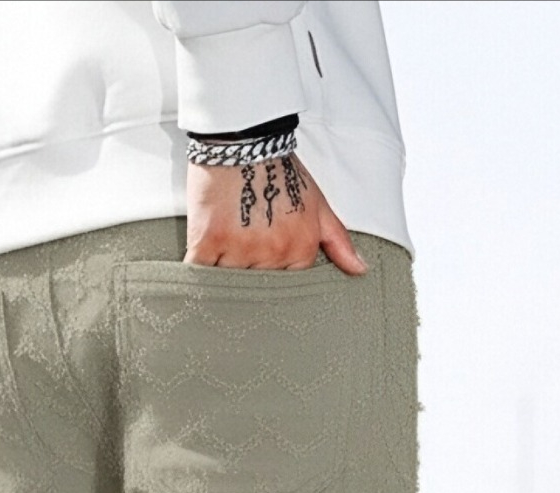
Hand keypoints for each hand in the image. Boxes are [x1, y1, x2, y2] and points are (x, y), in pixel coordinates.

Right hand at [184, 153, 367, 273]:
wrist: (244, 138)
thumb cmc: (280, 170)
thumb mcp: (318, 204)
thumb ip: (338, 241)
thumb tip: (360, 270)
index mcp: (299, 250)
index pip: (285, 286)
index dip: (273, 273)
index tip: (266, 255)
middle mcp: (271, 255)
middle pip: (255, 286)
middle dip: (249, 272)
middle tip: (245, 242)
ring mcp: (238, 251)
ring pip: (227, 283)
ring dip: (223, 271)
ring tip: (226, 240)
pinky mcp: (207, 244)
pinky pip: (200, 275)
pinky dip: (199, 272)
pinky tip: (202, 258)